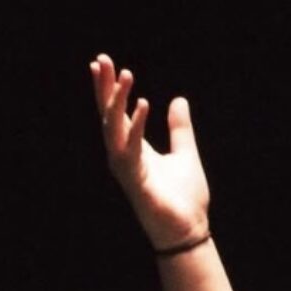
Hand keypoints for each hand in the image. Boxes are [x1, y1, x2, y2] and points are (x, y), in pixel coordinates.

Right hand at [89, 53, 209, 249]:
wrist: (189, 232)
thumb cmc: (185, 199)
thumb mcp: (185, 154)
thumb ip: (180, 129)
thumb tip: (179, 100)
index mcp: (134, 149)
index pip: (116, 113)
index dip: (108, 89)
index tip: (102, 62)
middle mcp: (124, 156)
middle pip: (108, 115)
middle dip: (104, 88)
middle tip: (101, 59)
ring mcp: (126, 168)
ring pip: (114, 128)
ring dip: (118, 101)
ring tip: (125, 74)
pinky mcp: (135, 180)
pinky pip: (131, 148)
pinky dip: (135, 125)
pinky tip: (143, 103)